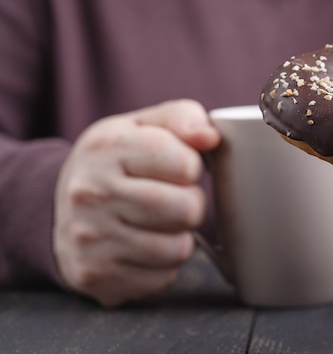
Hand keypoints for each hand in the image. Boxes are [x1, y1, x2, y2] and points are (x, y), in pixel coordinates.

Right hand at [53, 99, 219, 306]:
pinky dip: (163, 265)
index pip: (185, 163)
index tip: (178, 167)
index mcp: (107, 147)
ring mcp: (90, 238)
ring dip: (179, 236)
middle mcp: (91, 192)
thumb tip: (210, 137)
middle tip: (174, 198)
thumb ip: (183, 118)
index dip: (192, 166)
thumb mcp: (143, 126)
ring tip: (158, 222)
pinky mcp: (96, 275)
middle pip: (186, 209)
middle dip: (191, 204)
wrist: (58, 208)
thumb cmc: (116, 163)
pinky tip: (142, 246)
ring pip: (178, 248)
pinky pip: (162, 278)